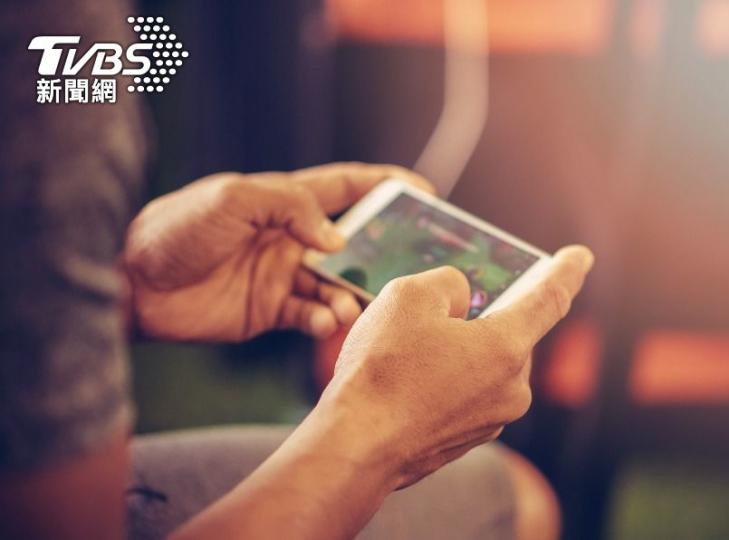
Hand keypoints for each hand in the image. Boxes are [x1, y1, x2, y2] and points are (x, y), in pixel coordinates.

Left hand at [123, 162, 431, 341]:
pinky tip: (326, 321)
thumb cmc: (178, 229)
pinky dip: (326, 319)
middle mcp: (293, 237)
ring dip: (352, 294)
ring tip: (349, 305)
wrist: (133, 284)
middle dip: (385, 251)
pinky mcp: (272, 310)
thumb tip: (340, 239)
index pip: (347, 187)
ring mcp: (285, 275)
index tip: (425, 193)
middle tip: (414, 265)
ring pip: (339, 284)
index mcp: (286, 201)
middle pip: (355, 241)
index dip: (387, 185)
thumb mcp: (235, 199)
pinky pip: (313, 314)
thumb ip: (292, 208)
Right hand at [316, 245, 593, 487]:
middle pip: (505, 333)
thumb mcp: (410, 296)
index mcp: (506, 348)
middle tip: (431, 317)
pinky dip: (443, 381)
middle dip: (477, 319)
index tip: (580, 256)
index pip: (549, 299)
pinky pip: (464, 394)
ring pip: (481, 365)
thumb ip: (448, 284)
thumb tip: (462, 300)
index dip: (566, 272)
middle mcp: (511, 388)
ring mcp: (491, 419)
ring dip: (456, 352)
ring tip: (405, 356)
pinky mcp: (466, 440)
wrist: (357, 446)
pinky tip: (406, 383)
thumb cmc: (383, 370)